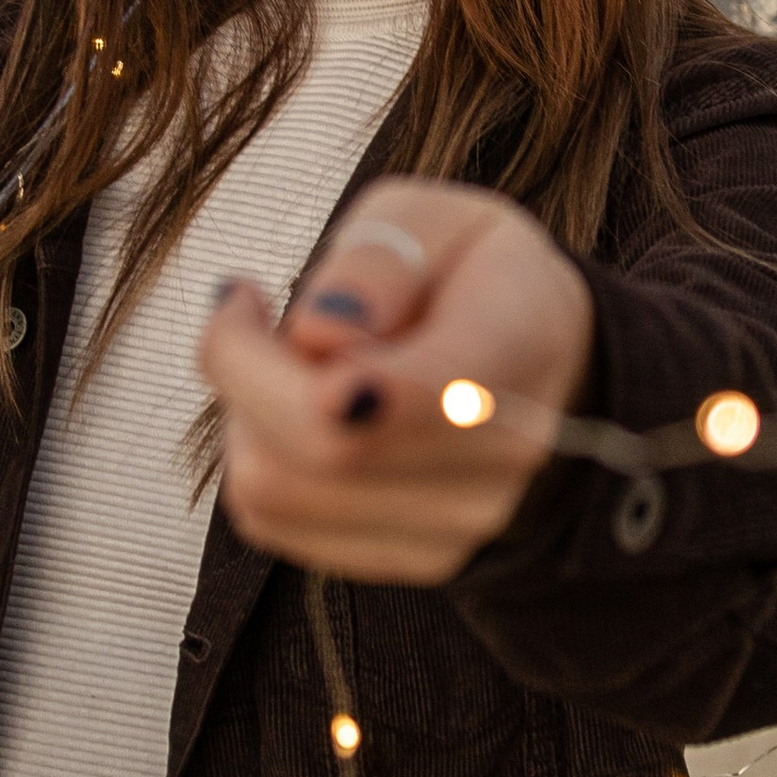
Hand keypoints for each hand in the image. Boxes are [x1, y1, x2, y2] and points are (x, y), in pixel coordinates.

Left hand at [197, 175, 593, 582]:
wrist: (533, 355)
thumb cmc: (465, 271)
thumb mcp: (427, 217)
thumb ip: (376, 260)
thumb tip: (316, 335)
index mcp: (518, 339)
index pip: (437, 390)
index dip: (345, 384)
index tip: (265, 309)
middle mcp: (506, 449)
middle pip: (324, 447)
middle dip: (243, 368)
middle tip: (246, 309)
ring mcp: (465, 520)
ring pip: (274, 489)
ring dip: (245, 416)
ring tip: (283, 363)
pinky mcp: (415, 559)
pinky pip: (272, 520)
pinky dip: (256, 458)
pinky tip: (293, 411)